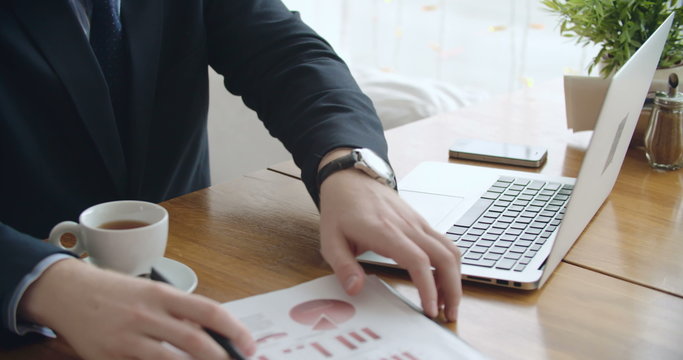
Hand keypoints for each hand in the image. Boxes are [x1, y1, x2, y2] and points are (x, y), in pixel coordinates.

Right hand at [18, 258, 254, 359]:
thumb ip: (179, 312)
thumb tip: (213, 335)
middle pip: (194, 340)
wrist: (68, 292)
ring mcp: (126, 339)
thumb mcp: (151, 291)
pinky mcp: (109, 357)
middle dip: (221, 357)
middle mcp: (147, 314)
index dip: (235, 330)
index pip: (209, 311)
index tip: (249, 346)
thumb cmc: (115, 292)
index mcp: (162, 294)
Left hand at [318, 149, 461, 320]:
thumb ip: (343, 266)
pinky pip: (444, 244)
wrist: (351, 179)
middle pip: (445, 257)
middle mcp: (407, 226)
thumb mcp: (330, 239)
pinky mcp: (421, 223)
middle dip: (453, 289)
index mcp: (385, 231)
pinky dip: (449, 265)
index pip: (417, 260)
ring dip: (455, 278)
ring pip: (450, 250)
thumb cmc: (341, 209)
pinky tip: (440, 282)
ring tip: (446, 303)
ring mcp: (417, 223)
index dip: (428, 287)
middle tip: (448, 315)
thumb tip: (355, 289)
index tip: (430, 309)